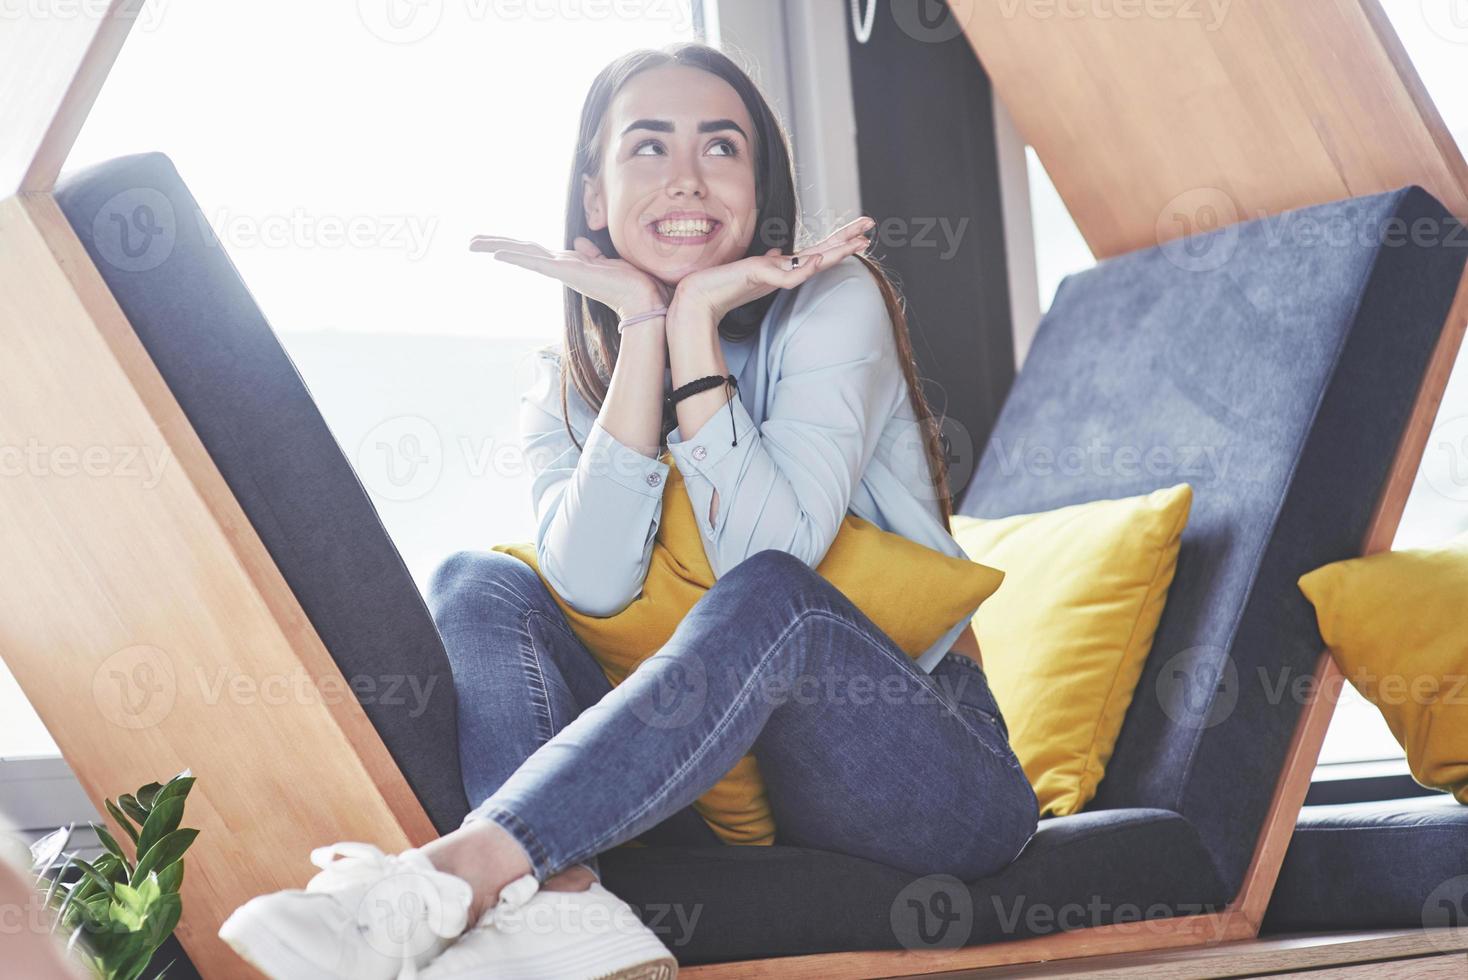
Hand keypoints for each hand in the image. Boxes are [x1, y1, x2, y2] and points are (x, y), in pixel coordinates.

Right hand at [469, 234, 670, 316]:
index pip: (534, 251)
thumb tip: (580, 243)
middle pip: (522, 251)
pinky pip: (535, 263)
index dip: (514, 245)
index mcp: (567, 264)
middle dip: (496, 244)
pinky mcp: (565, 272)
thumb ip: (590, 253)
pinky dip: (516, 257)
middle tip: (470, 241)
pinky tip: (498, 254)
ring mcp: (561, 270)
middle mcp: (560, 267)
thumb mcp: (606, 261)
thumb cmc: (629, 280)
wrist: (641, 296)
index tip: (494, 242)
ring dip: (497, 247)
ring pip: (523, 254)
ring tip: (473, 243)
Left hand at [670, 216, 876, 320]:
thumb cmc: (724, 283)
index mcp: (785, 267)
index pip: (819, 250)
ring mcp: (775, 277)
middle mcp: (785, 272)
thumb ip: (769, 261)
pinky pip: (788, 276)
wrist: (700, 297)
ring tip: (856, 244)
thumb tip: (778, 251)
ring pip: (812, 264)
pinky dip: (803, 270)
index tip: (863, 227)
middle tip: (871, 229)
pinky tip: (817, 262)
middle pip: (824, 254)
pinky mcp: (760, 280)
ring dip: (835, 254)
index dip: (840, 239)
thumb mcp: (752, 266)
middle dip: (847, 241)